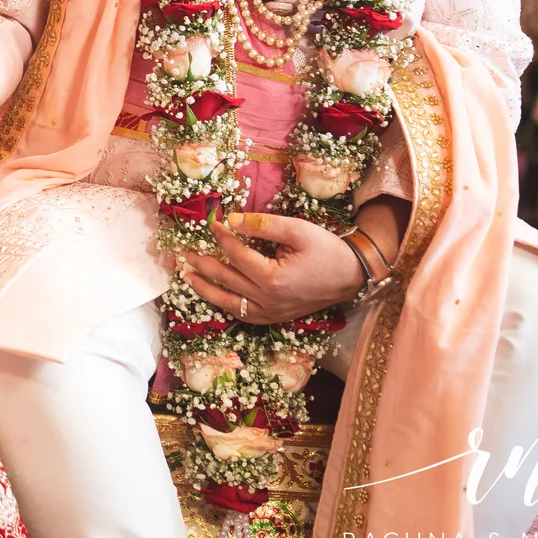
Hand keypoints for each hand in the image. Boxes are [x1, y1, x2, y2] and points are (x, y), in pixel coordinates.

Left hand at [180, 211, 365, 323]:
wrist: (352, 276)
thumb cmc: (327, 250)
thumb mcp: (298, 230)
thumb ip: (263, 225)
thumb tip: (231, 220)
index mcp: (273, 279)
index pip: (237, 256)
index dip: (222, 238)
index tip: (212, 223)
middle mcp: (269, 301)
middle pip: (227, 280)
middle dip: (204, 265)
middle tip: (185, 254)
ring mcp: (272, 313)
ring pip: (230, 303)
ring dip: (206, 290)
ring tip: (189, 277)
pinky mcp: (276, 317)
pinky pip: (244, 315)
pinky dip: (226, 305)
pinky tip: (215, 295)